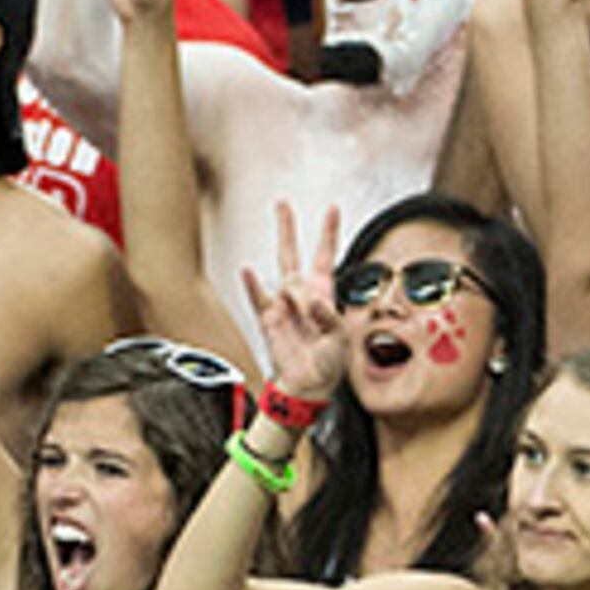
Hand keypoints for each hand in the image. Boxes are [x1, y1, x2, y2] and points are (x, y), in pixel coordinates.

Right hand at [241, 200, 348, 401]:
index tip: (332, 209)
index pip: (325, 256)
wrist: (309, 384)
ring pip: (285, 281)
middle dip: (287, 228)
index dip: (328, 232)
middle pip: (291, 253)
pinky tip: (248, 271)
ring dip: (298, 296)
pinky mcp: (268, 317)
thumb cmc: (329, 362)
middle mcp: (301, 293)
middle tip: (282, 204)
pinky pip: (259, 297)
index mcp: (323, 293)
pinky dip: (253, 284)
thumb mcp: (341, 336)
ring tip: (306, 318)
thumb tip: (311, 302)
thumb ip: (329, 316)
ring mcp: (282, 304)